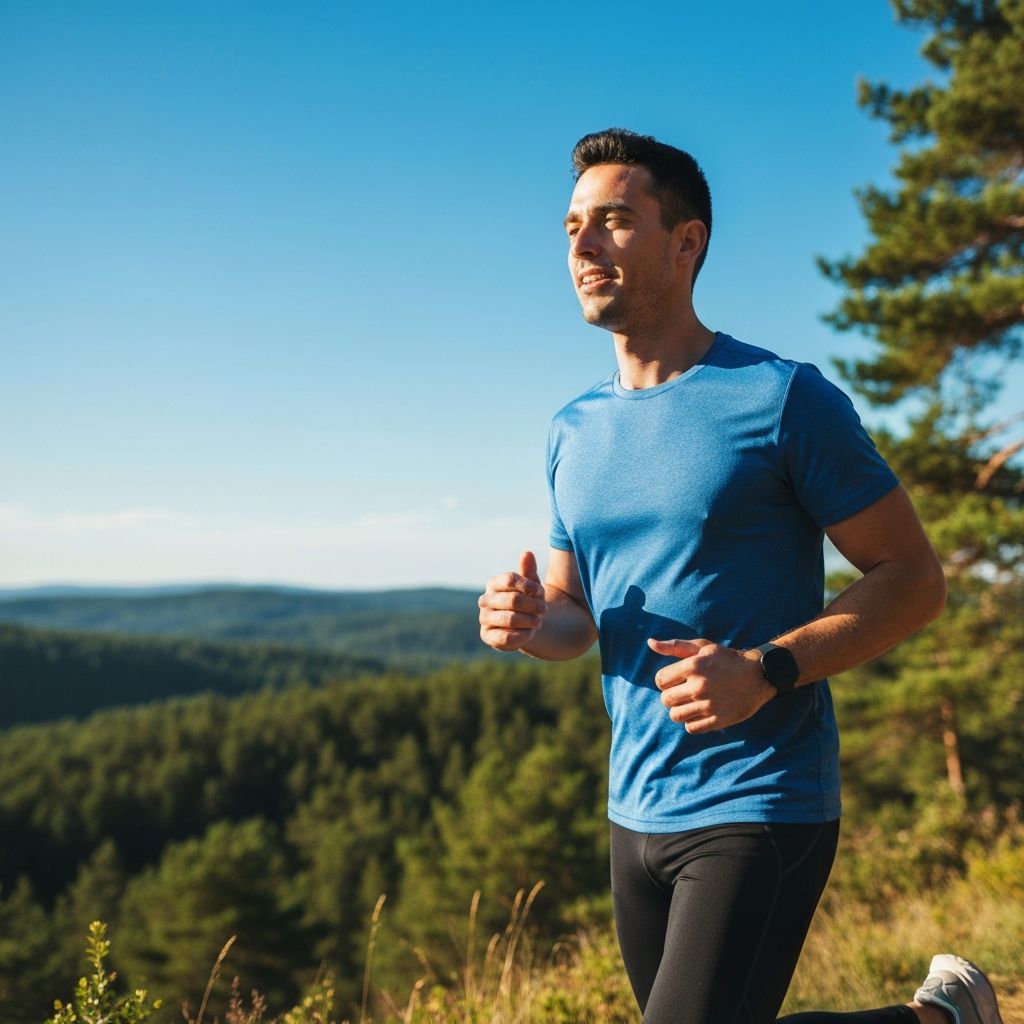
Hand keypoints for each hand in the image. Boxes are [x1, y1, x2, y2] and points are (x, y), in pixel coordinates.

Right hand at [479, 551, 548, 651]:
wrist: (523, 625)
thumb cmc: (527, 601)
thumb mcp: (531, 585)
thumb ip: (528, 570)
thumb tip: (527, 553)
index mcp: (494, 583)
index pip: (510, 579)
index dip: (528, 586)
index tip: (541, 593)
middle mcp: (485, 600)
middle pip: (513, 600)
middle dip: (533, 605)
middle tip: (545, 609)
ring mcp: (484, 618)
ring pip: (510, 619)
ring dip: (530, 620)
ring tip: (539, 621)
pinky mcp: (487, 636)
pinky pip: (506, 637)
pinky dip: (523, 635)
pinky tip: (530, 632)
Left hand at [648, 638, 775, 733]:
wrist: (758, 674)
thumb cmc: (727, 658)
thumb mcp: (702, 647)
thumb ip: (674, 646)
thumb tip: (650, 643)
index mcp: (693, 665)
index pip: (660, 680)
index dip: (665, 680)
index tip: (675, 680)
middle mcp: (699, 686)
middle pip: (666, 699)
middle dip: (671, 695)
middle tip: (683, 692)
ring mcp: (708, 704)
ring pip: (676, 716)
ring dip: (680, 710)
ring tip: (690, 703)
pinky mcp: (718, 720)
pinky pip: (691, 728)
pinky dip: (692, 722)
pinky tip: (700, 713)